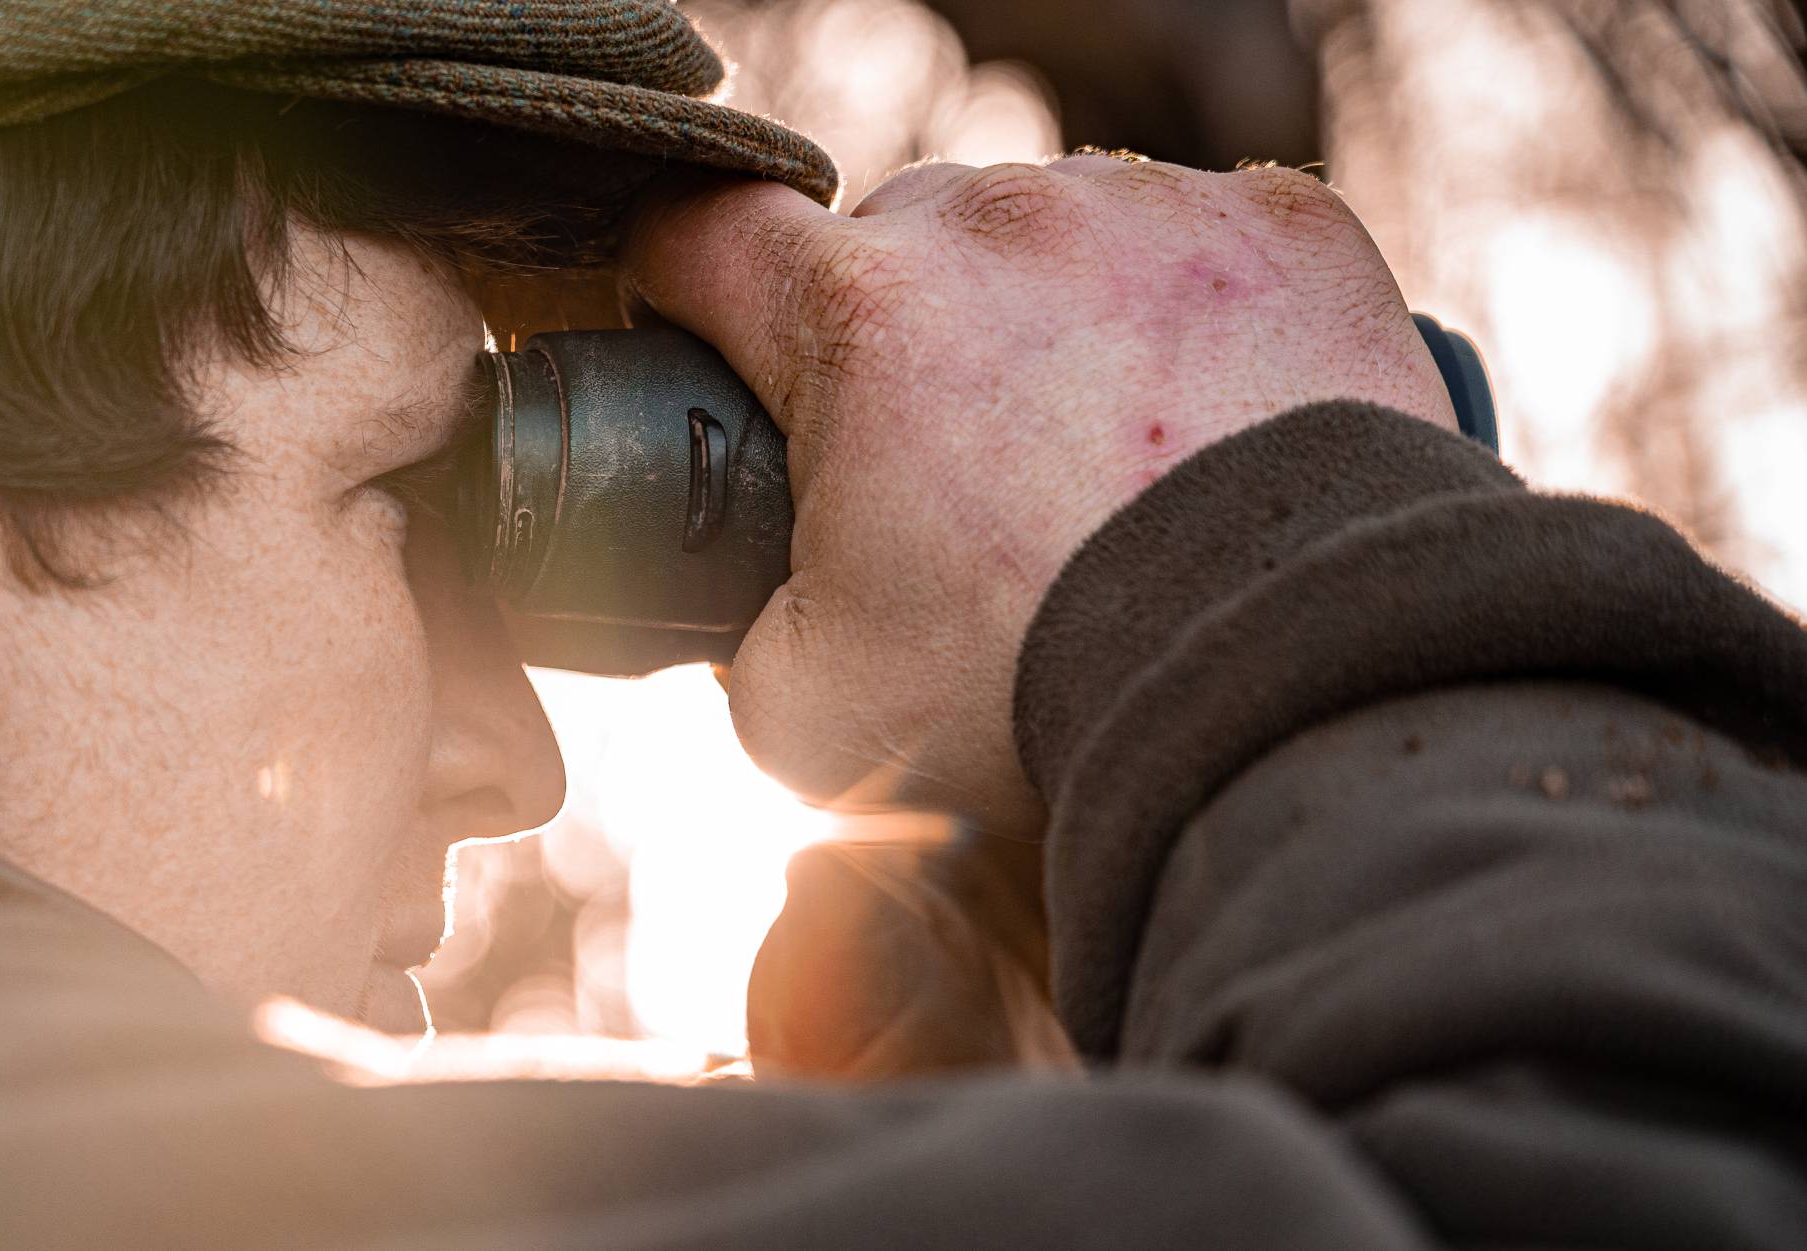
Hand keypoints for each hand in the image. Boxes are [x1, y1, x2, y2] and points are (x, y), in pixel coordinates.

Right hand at [623, 156, 1454, 833]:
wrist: (1292, 687)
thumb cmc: (1037, 699)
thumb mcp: (806, 712)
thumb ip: (745, 624)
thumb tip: (758, 606)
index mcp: (858, 312)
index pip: (705, 233)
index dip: (685, 287)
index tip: (711, 340)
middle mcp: (999, 224)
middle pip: (894, 235)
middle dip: (895, 329)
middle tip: (944, 465)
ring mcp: (1155, 210)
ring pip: (1052, 227)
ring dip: (1047, 309)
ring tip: (1100, 452)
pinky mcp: (1292, 229)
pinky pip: (1207, 234)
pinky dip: (1194, 307)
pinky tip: (1211, 416)